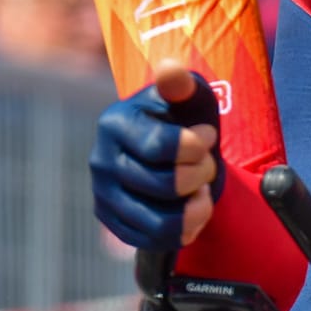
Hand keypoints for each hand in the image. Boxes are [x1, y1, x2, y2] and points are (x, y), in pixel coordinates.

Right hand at [88, 60, 223, 250]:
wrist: (163, 151)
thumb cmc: (179, 119)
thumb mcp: (184, 97)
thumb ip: (179, 84)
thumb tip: (170, 69)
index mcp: (115, 123)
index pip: (160, 146)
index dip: (196, 146)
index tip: (208, 135)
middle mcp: (101, 161)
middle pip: (164, 185)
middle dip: (200, 174)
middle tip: (208, 164)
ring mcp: (104, 196)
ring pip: (159, 221)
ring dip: (196, 208)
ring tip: (204, 191)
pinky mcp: (113, 223)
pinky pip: (153, 241)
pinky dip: (184, 230)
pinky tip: (195, 211)